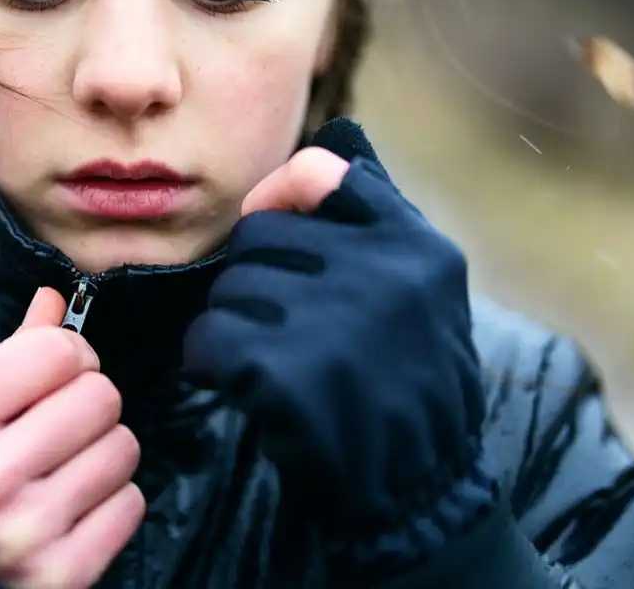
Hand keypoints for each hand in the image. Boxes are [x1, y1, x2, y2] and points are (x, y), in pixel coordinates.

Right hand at [0, 288, 144, 588]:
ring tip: (64, 467)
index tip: (55, 373)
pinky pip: (131, 502)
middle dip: (88, 403)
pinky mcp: (61, 575)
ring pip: (125, 446)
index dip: (67, 354)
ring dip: (103, 450)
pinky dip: (112, 499)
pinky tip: (73, 507)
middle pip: (100, 395)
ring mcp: (22, 536)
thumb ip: (12, 351)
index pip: (56, 351)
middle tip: (59, 425)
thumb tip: (57, 296)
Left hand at [182, 120, 490, 554]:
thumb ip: (376, 222)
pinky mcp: (290, 373)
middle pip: (260, 237)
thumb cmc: (410, 383)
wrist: (418, 487)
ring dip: (231, 323)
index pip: (321, 172)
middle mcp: (382, 273)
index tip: (264, 222)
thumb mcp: (423, 291)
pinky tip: (240, 384)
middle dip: (252, 279)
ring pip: (230, 287)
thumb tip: (325, 146)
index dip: (277, 194)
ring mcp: (337, 322)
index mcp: (416, 246)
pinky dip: (211, 362)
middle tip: (271, 323)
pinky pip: (210, 338)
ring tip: (263, 358)